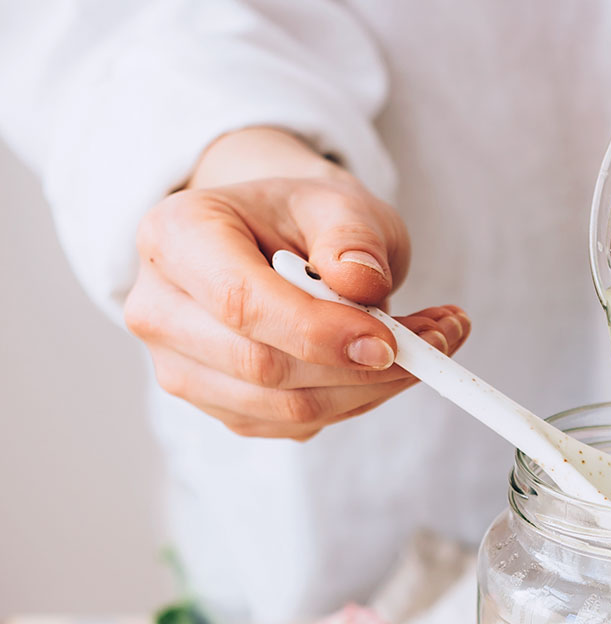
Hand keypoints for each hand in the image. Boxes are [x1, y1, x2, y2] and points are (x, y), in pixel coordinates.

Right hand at [125, 127, 468, 437]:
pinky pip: (298, 424)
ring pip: (286, 408)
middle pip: (262, 367)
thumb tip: (363, 285)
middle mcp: (161, 310)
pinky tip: (389, 365)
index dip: (318, 332)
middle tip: (436, 341)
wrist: (275, 242)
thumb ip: (351, 234)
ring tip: (429, 345)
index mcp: (174, 237)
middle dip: (360, 367)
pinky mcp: (222, 408)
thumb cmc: (300, 217)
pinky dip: (358, 400)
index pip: (239, 301)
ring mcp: (183, 369)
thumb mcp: (334, 200)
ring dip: (372, 388)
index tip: (391, 341)